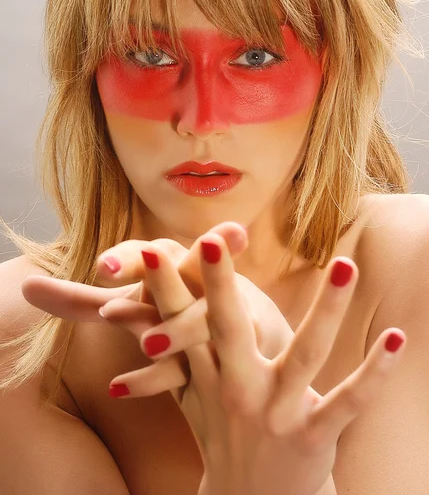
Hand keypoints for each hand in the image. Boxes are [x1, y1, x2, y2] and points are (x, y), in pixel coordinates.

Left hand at [21, 222, 290, 389]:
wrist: (236, 329)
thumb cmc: (167, 308)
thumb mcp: (123, 302)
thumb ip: (79, 298)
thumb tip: (25, 286)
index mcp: (169, 261)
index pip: (146, 256)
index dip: (126, 261)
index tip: (102, 269)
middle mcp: (192, 283)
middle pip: (181, 273)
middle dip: (167, 269)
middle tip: (150, 258)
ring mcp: (211, 316)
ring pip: (194, 320)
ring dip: (175, 328)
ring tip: (146, 343)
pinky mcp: (221, 350)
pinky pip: (188, 366)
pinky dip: (155, 378)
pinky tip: (120, 388)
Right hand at [100, 231, 405, 494]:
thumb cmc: (221, 433)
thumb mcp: (192, 395)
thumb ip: (174, 353)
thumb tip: (134, 319)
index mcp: (208, 377)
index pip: (181, 324)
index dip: (165, 287)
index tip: (151, 251)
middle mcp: (238, 391)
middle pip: (228, 331)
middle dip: (217, 286)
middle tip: (212, 242)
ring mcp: (277, 413)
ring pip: (305, 354)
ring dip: (327, 309)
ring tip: (346, 265)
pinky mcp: (313, 435)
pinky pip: (349, 401)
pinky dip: (374, 372)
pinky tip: (396, 337)